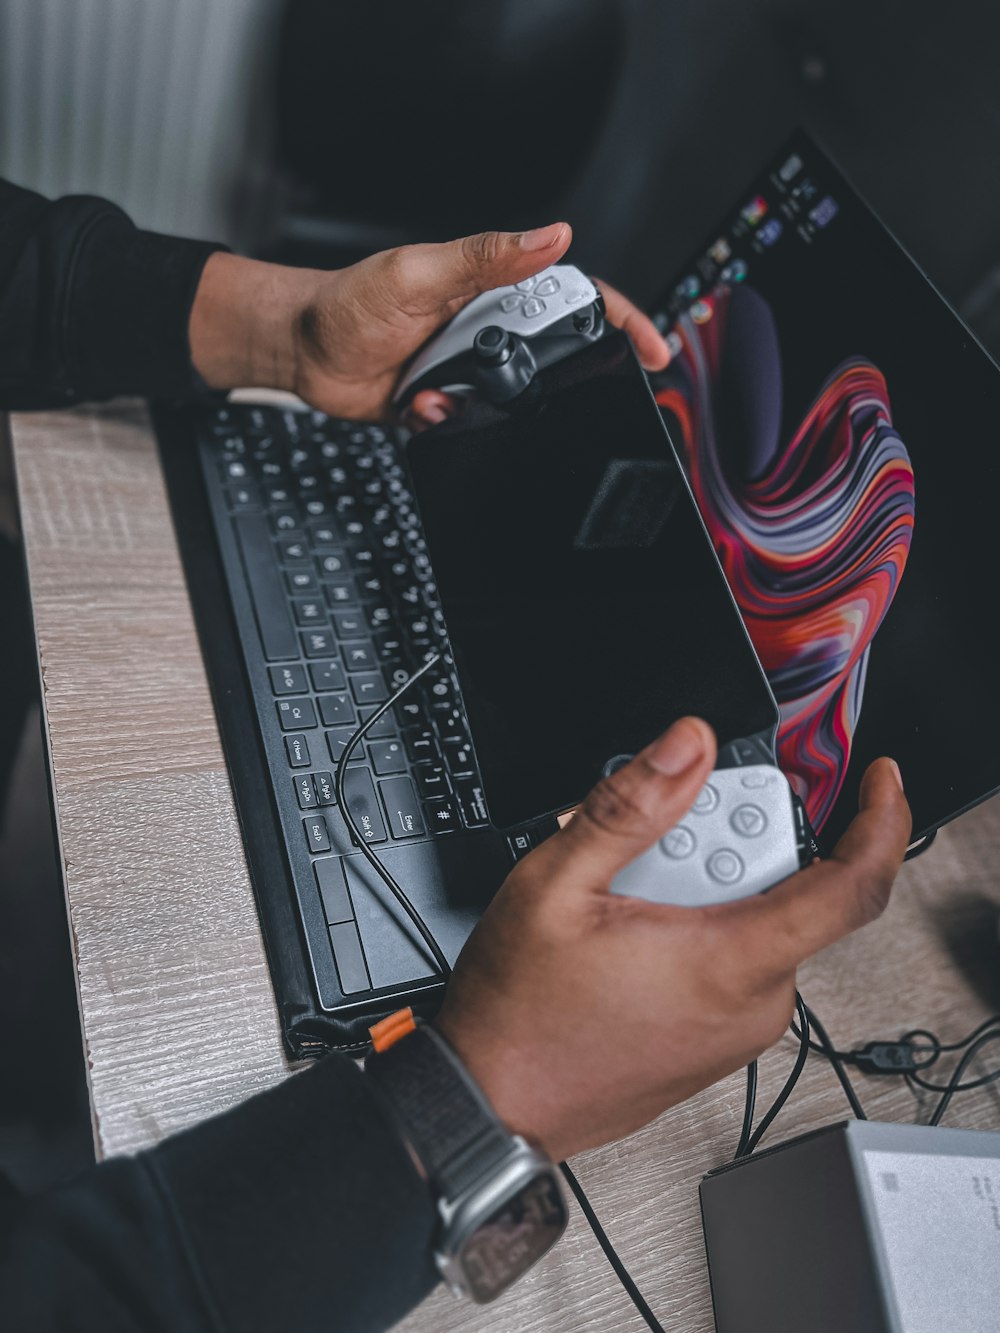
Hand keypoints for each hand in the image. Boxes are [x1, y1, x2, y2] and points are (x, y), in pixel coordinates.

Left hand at [187, 224, 668, 420]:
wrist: (303, 354)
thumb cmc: (349, 302)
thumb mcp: (418, 272)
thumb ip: (485, 257)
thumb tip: (553, 235)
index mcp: (492, 288)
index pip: (571, 297)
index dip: (619, 318)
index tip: (652, 346)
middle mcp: (488, 329)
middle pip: (554, 355)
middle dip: (568, 380)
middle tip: (580, 399)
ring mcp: (470, 370)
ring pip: (515, 402)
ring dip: (492, 408)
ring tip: (450, 395)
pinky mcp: (449, 406)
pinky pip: (473, 428)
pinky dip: (450, 425)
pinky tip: (423, 408)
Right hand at [435, 718, 910, 1162]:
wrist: (491, 1104)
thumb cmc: (518, 1013)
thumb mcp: (554, 882)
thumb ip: (629, 805)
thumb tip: (686, 747)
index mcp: (727, 961)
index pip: (850, 888)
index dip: (879, 823)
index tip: (877, 784)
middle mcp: (749, 1003)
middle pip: (784, 889)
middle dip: (727, 841)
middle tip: (652, 836)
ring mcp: (734, 1030)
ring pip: (757, 923)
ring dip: (706, 882)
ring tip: (624, 887)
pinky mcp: (715, 1044)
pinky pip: (736, 961)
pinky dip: (701, 924)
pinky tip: (633, 924)